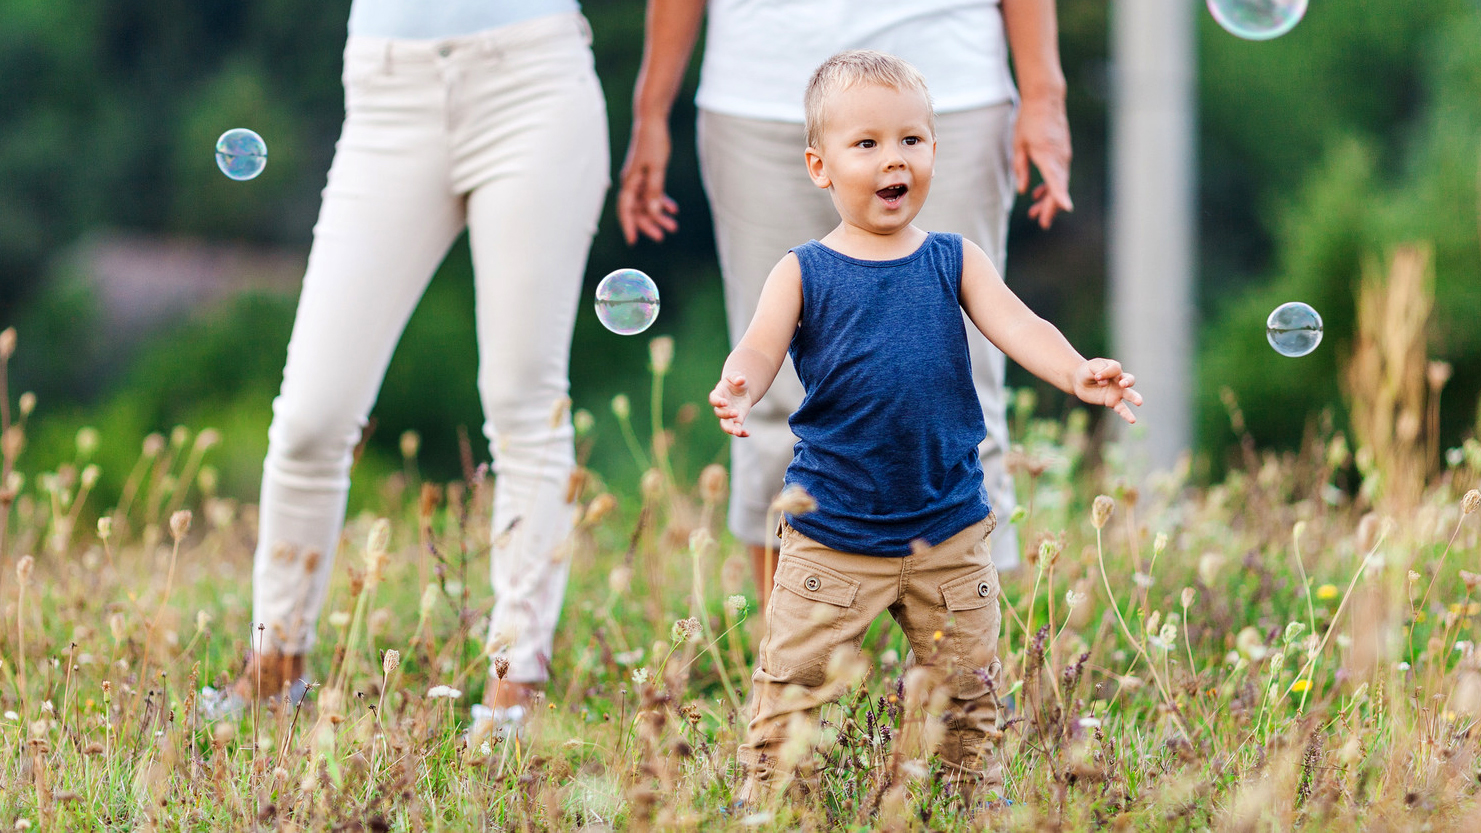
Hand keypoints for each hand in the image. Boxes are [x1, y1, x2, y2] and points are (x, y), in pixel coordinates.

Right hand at [617, 118, 680, 244]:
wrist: (652, 121)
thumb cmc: (653, 141)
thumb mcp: (657, 168)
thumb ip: (655, 191)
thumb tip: (654, 212)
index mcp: (629, 182)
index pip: (625, 209)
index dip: (629, 226)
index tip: (633, 241)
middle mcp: (631, 183)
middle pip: (637, 210)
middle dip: (649, 224)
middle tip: (662, 236)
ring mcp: (638, 179)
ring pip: (646, 203)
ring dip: (658, 215)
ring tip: (673, 226)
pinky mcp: (646, 174)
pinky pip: (652, 194)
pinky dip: (661, 202)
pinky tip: (673, 209)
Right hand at [709, 373, 754, 436]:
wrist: (742, 392)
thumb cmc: (736, 382)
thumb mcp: (737, 377)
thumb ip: (738, 378)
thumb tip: (740, 380)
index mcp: (718, 394)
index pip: (713, 399)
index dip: (717, 402)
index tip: (724, 402)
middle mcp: (721, 407)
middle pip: (719, 413)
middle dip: (726, 414)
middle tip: (736, 412)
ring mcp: (728, 416)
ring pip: (725, 425)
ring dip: (730, 429)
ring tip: (737, 432)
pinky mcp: (736, 421)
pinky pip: (737, 429)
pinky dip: (741, 432)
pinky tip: (747, 433)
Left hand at [1013, 94, 1072, 228]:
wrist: (1045, 99)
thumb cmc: (1028, 120)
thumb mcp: (1018, 145)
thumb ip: (1021, 169)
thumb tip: (1024, 191)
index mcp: (1047, 155)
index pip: (1055, 179)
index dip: (1060, 195)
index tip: (1065, 208)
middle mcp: (1060, 157)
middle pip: (1058, 187)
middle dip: (1050, 207)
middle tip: (1041, 223)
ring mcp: (1064, 155)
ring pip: (1059, 182)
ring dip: (1048, 198)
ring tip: (1035, 213)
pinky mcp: (1063, 152)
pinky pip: (1059, 174)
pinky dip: (1051, 185)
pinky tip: (1038, 193)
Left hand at [1072, 359, 1141, 423]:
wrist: (1079, 382)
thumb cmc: (1087, 371)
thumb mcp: (1091, 366)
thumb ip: (1099, 370)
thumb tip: (1105, 383)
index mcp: (1114, 368)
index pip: (1115, 368)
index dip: (1106, 372)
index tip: (1096, 376)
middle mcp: (1118, 379)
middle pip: (1129, 379)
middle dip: (1128, 381)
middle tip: (1122, 384)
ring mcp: (1117, 391)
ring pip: (1129, 394)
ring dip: (1134, 397)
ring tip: (1139, 402)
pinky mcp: (1112, 402)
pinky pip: (1121, 409)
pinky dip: (1127, 414)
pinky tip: (1132, 420)